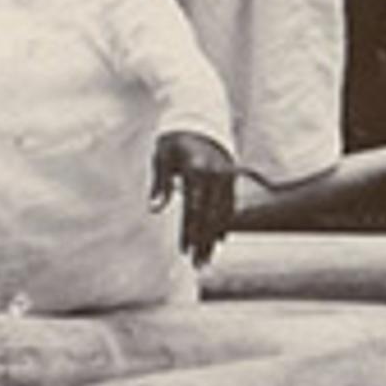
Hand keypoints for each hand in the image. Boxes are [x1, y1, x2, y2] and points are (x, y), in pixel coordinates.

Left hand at [152, 129, 236, 267]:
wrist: (199, 120)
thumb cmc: (174, 140)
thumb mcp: (162, 157)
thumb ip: (161, 184)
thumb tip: (155, 209)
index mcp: (197, 171)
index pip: (194, 209)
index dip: (190, 232)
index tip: (185, 251)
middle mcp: (216, 176)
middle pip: (211, 217)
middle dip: (204, 243)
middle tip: (199, 265)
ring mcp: (226, 177)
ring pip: (222, 214)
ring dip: (215, 238)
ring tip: (207, 258)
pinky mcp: (231, 178)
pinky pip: (230, 205)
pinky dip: (225, 223)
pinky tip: (221, 239)